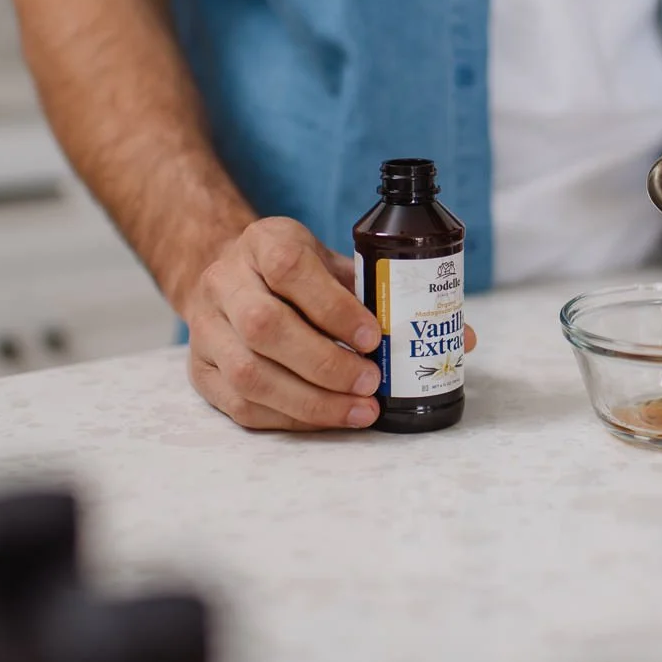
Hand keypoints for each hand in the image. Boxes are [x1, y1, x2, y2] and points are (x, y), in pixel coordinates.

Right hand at [184, 216, 476, 430]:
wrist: (228, 273)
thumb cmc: (295, 272)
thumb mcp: (333, 262)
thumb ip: (387, 293)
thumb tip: (462, 335)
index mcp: (263, 242)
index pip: (289, 269)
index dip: (333, 307)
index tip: (374, 337)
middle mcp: (225, 281)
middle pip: (266, 327)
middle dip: (326, 364)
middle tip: (371, 384)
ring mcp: (206, 328)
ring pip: (249, 372)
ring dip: (310, 400)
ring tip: (359, 411)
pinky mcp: (200, 369)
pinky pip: (240, 404)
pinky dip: (289, 418)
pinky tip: (327, 419)